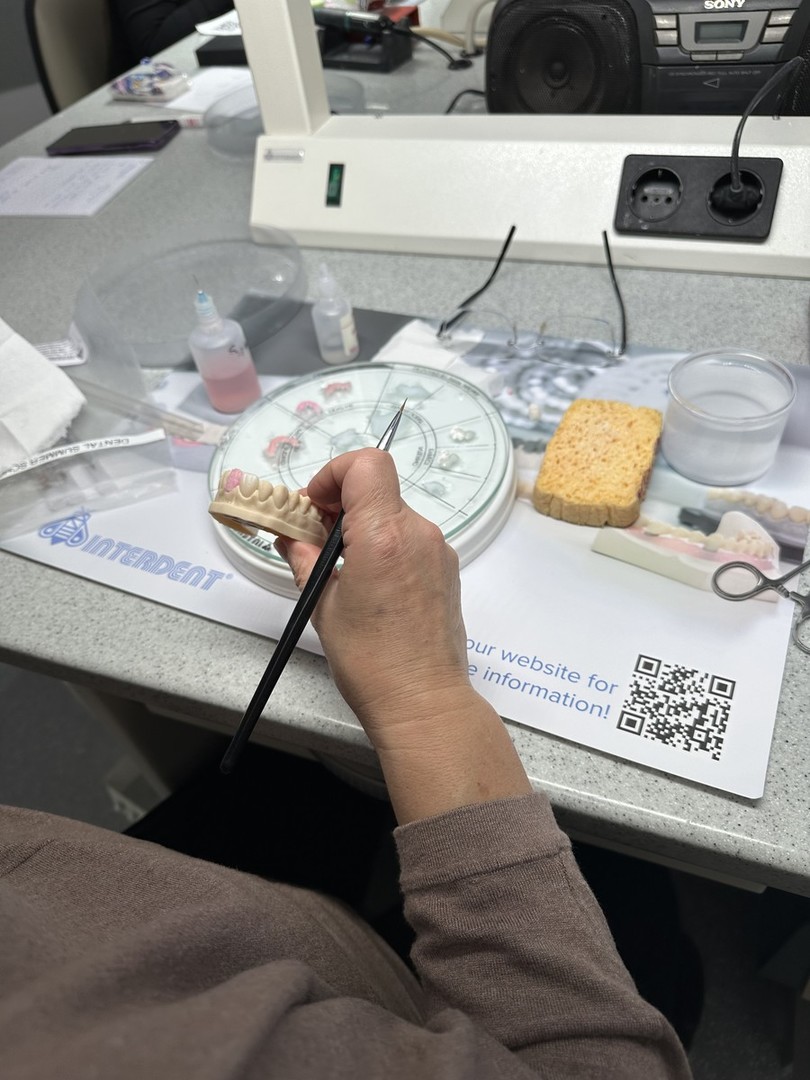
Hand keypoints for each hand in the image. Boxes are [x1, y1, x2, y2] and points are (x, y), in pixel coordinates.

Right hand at [278, 448, 530, 823]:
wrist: (423, 701)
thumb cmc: (373, 663)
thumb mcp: (323, 606)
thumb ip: (305, 560)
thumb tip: (291, 537)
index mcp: (384, 536)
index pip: (366, 465)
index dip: (334, 474)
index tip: (315, 505)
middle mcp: (418, 534)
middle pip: (378, 487)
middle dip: (342, 502)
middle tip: (315, 536)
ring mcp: (438, 550)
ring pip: (394, 512)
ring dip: (363, 524)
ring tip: (339, 565)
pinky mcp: (446, 569)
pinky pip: (411, 537)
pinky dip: (385, 543)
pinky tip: (367, 579)